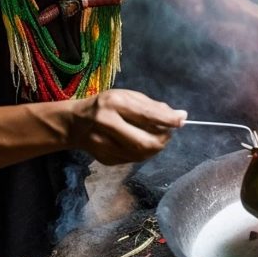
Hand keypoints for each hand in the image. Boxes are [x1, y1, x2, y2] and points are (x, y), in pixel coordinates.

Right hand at [69, 89, 186, 164]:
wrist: (76, 123)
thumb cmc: (107, 105)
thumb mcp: (127, 97)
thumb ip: (153, 107)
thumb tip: (181, 116)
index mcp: (113, 103)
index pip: (146, 115)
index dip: (167, 121)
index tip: (181, 121)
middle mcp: (106, 124)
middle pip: (145, 142)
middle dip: (163, 139)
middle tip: (168, 132)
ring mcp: (103, 144)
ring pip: (141, 155)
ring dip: (155, 147)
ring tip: (155, 136)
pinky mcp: (105, 159)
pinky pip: (132, 159)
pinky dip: (142, 152)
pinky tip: (138, 142)